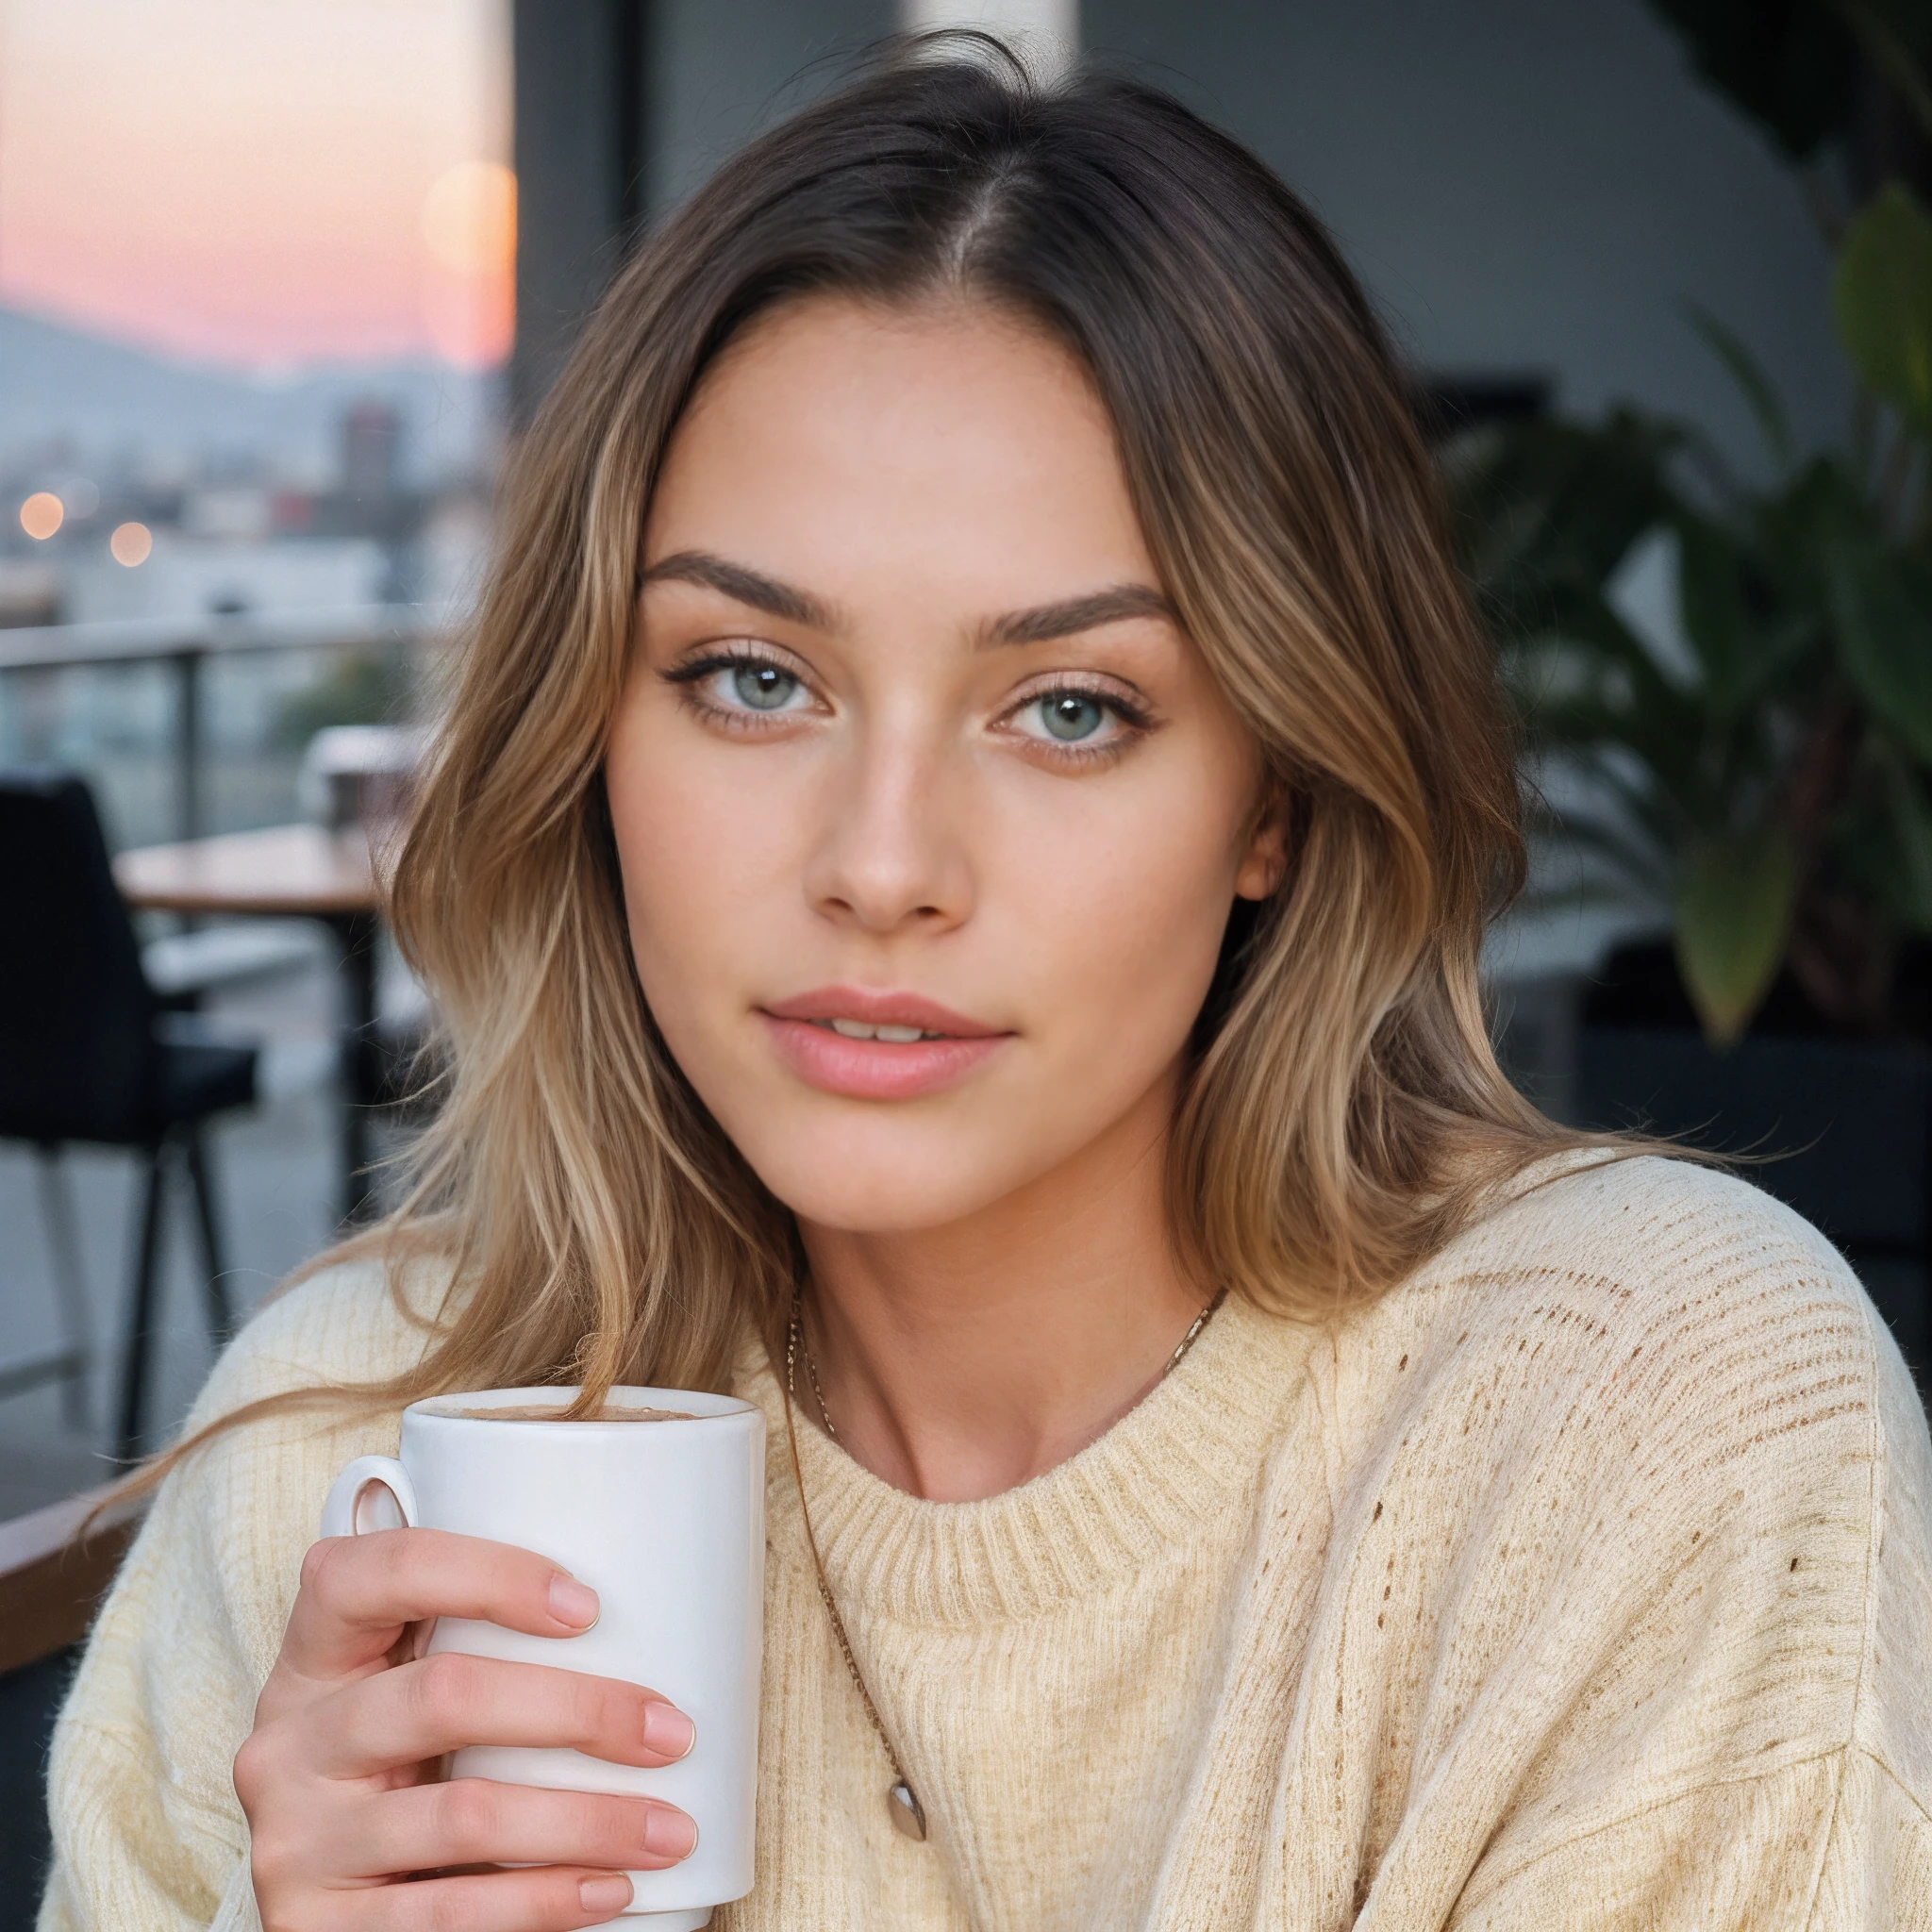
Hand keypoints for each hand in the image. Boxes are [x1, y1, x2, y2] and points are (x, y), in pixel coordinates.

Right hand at [235, 1527, 697, 1930]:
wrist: (323, 1901)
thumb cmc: (397, 1763)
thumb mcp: (403, 1690)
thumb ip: (471, 1644)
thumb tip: (644, 1620)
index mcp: (316, 1654)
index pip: (377, 1573)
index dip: (484, 1575)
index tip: (588, 1607)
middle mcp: (289, 1741)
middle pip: (444, 1695)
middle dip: (578, 1710)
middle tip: (669, 1731)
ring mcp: (295, 1840)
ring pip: (463, 1815)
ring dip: (587, 1822)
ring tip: (670, 1828)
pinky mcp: (316, 1929)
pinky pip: (448, 1913)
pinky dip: (544, 1902)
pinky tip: (609, 1888)